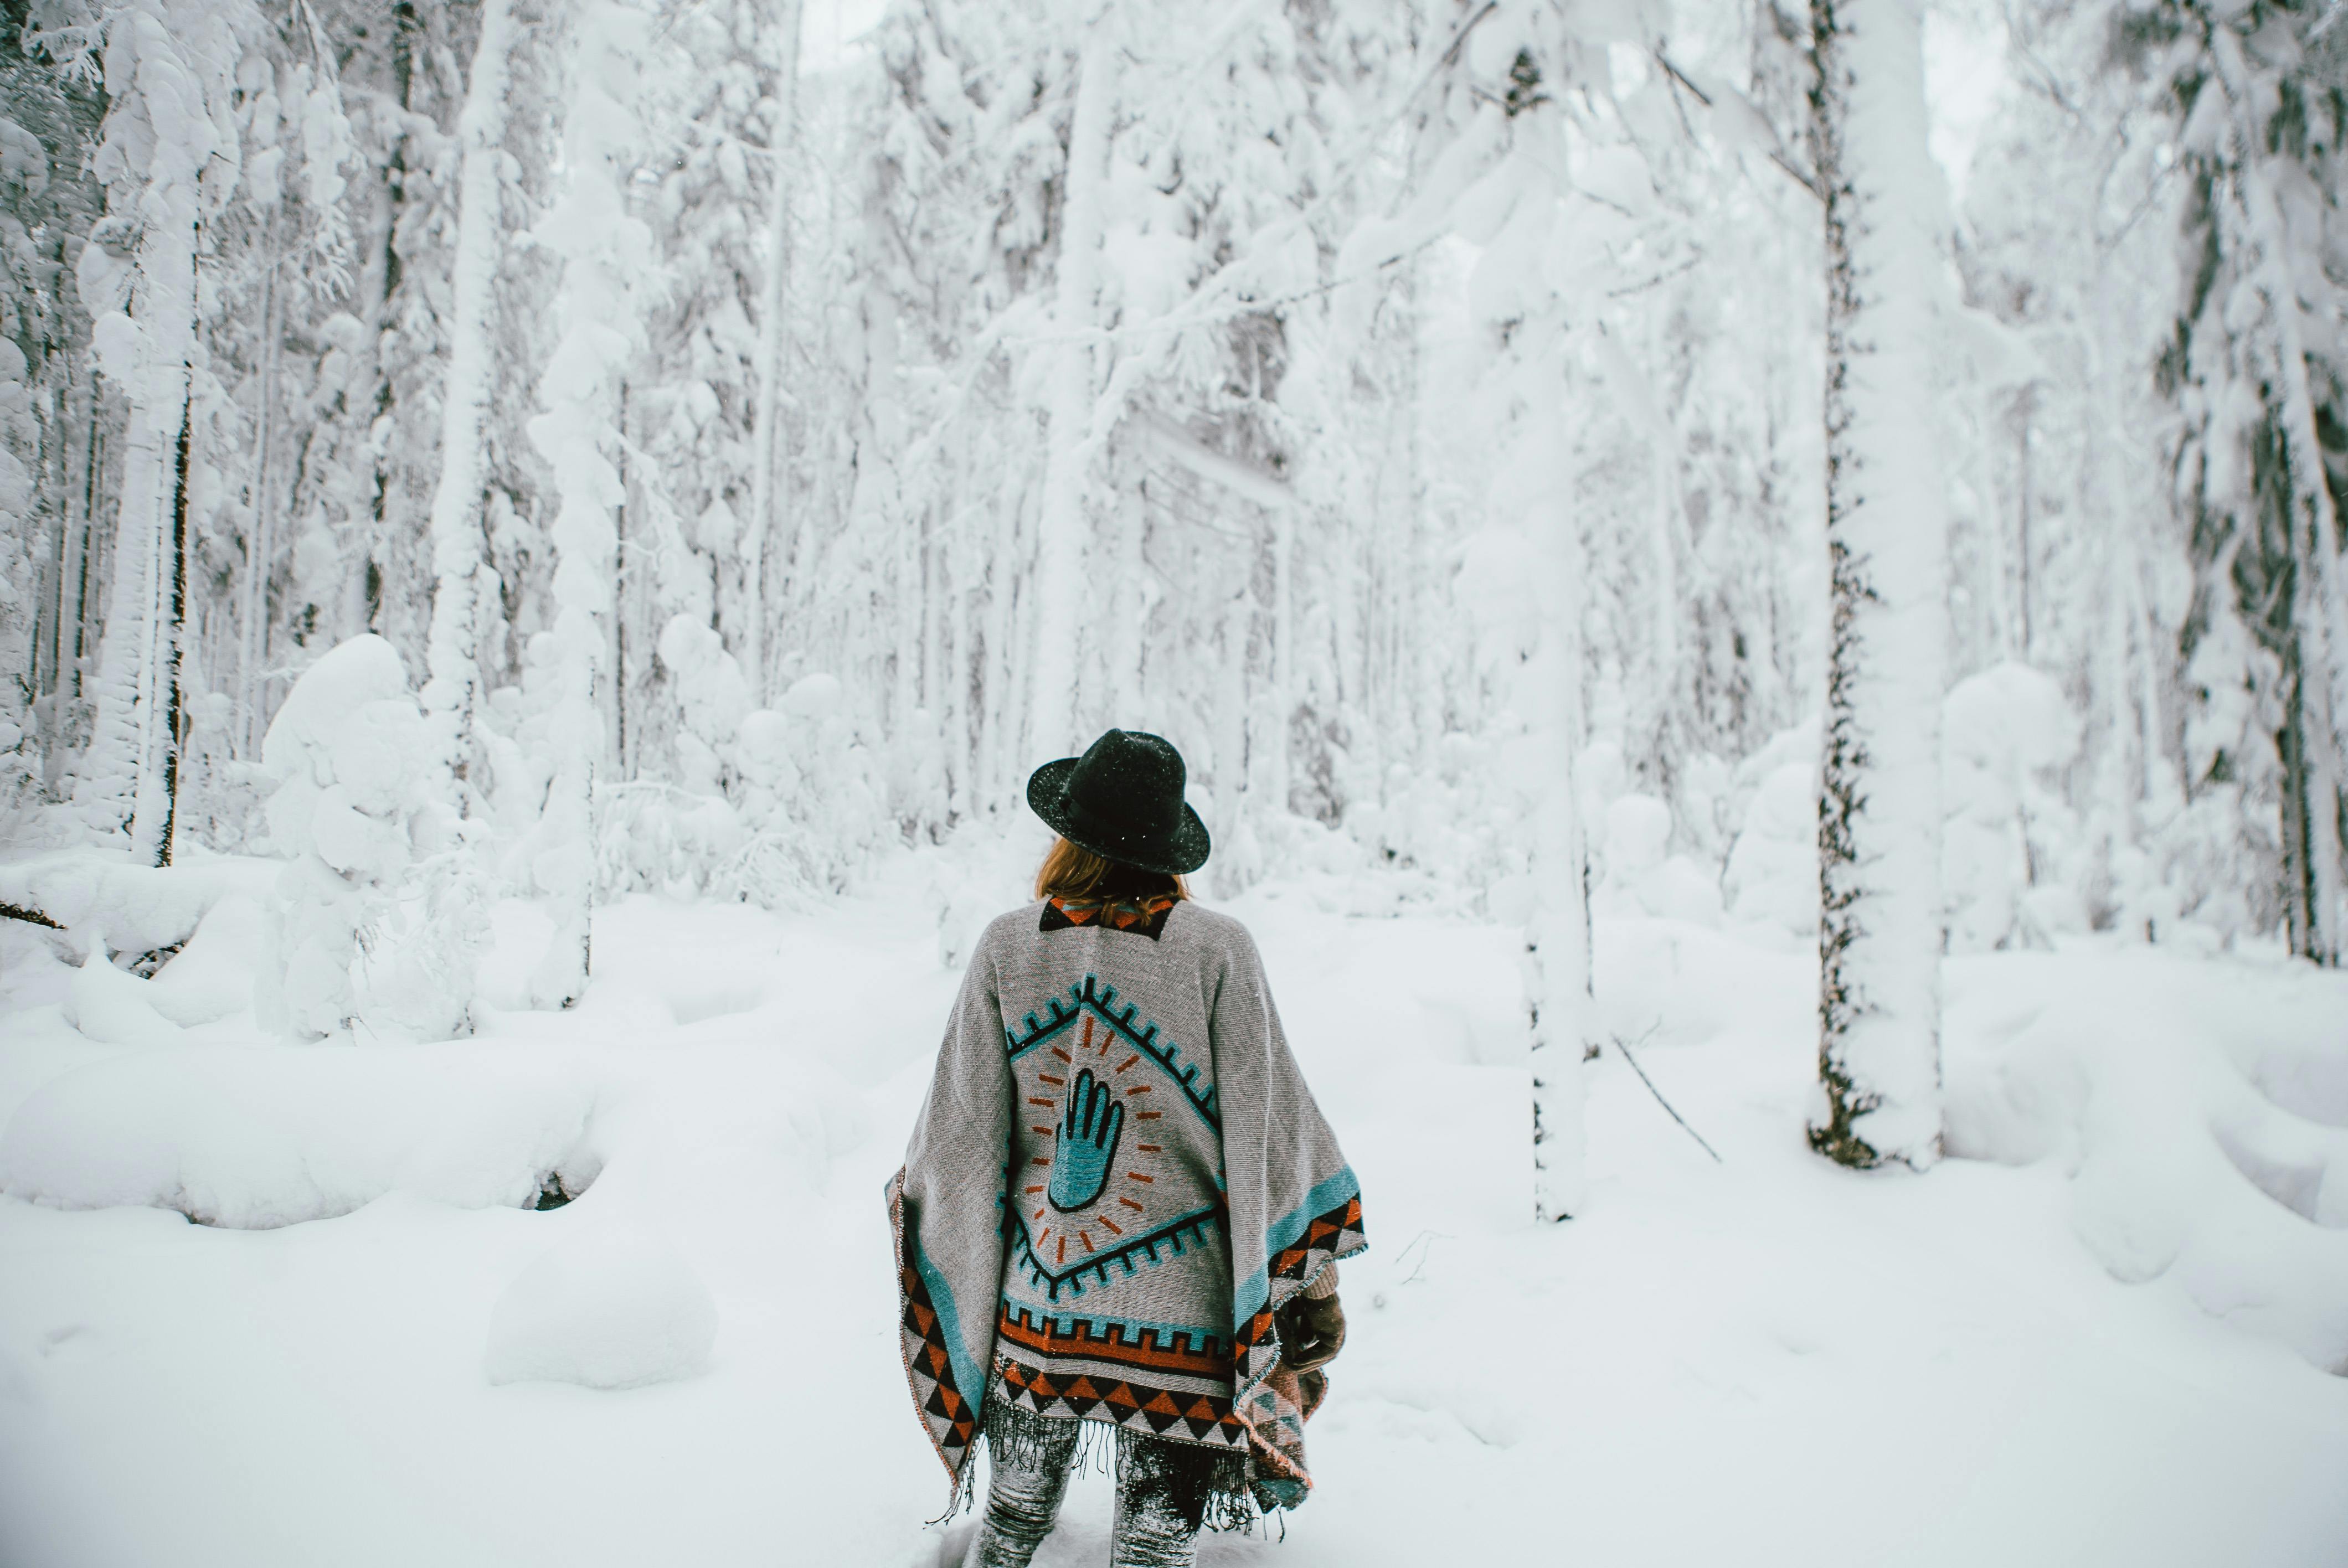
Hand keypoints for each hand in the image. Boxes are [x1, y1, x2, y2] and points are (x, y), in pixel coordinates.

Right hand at [1049, 1067, 1123, 1210]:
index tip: (1076, 1078)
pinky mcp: (1103, 1162)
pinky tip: (1117, 1107)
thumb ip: (1063, 1143)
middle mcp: (1077, 1147)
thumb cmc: (1066, 1184)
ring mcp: (1090, 1153)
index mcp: (1065, 1145)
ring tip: (1103, 1085)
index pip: (1069, 1114)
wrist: (1072, 1209)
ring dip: (1099, 1105)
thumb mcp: (1061, 1162)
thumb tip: (1063, 1124)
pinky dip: (1112, 1123)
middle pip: (1081, 1115)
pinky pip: (1108, 1139)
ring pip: (1095, 1124)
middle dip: (1084, 1094)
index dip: (1073, 1096)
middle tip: (1088, 1073)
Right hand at [1276, 1293, 1345, 1371]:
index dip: (1312, 1357)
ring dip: (1309, 1363)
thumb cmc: (1310, 1298)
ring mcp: (1339, 1334)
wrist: (1316, 1288)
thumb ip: (1307, 1330)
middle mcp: (1340, 1333)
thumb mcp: (1307, 1318)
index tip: (1298, 1362)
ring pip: (1326, 1356)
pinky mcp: (1335, 1335)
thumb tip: (1304, 1343)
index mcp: (1334, 1328)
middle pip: (1327, 1355)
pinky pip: (1323, 1352)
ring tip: (1295, 1367)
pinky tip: (1298, 1361)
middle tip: (1296, 1369)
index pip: (1326, 1349)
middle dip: (1311, 1363)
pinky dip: (1310, 1358)